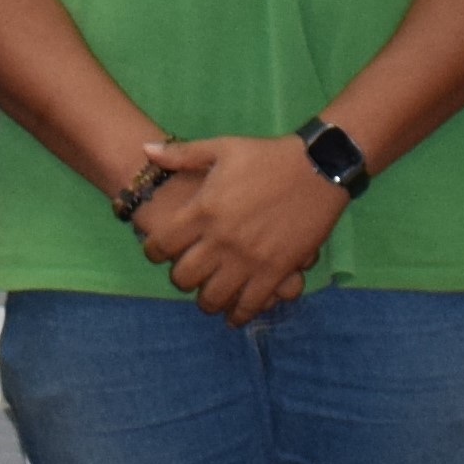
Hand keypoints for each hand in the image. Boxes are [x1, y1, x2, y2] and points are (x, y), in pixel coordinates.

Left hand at [129, 136, 346, 324]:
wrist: (317, 167)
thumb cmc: (267, 156)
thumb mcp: (222, 148)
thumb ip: (182, 154)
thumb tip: (146, 149)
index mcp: (204, 210)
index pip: (162, 244)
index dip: (153, 252)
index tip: (158, 252)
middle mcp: (221, 239)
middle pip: (183, 277)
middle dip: (181, 277)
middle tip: (188, 273)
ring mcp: (248, 259)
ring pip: (213, 298)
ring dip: (206, 300)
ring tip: (209, 296)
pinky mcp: (275, 271)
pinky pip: (249, 305)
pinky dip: (238, 315)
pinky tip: (234, 315)